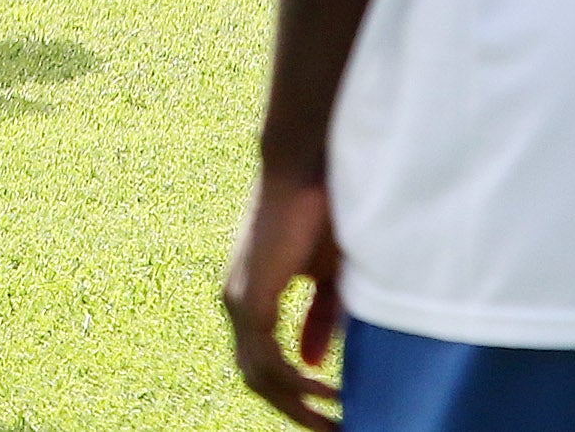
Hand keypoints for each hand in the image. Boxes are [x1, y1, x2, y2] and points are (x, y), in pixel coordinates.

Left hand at [222, 169, 344, 429]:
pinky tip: (329, 392)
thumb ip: (320, 320)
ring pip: (258, 375)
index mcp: (252, 297)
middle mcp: (236, 302)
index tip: (333, 413)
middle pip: (256, 379)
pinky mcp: (249, 296)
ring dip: (298, 405)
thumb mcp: (327, 279)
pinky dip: (296, 382)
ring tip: (337, 422)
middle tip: (335, 431)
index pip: (263, 362)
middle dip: (295, 411)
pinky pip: (266, 358)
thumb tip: (315, 364)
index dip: (295, 395)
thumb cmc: (320, 214)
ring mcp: (238, 300)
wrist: (306, 168)